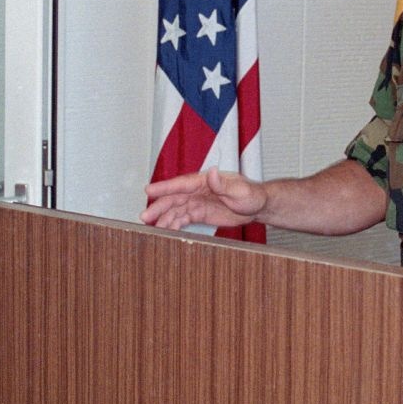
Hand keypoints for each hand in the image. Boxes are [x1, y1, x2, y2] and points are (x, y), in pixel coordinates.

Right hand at [142, 167, 264, 230]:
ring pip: (176, 209)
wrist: (258, 206)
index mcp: (205, 181)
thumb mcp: (240, 189)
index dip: (164, 187)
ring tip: (153, 227)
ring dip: (164, 217)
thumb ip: (223, 184)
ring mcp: (198, 202)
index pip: (181, 184)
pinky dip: (174, 224)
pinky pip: (184, 218)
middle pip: (174, 198)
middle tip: (145, 216)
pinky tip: (167, 230)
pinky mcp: (201, 213)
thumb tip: (212, 173)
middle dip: (159, 207)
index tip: (149, 190)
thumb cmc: (251, 194)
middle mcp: (198, 190)